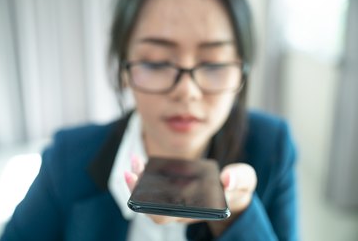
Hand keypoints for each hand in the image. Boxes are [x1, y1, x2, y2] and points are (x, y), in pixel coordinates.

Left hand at [124, 155, 256, 228]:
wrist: (235, 193)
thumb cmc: (239, 189)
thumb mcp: (245, 182)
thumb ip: (239, 179)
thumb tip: (226, 178)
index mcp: (196, 211)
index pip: (167, 216)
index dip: (151, 207)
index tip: (142, 189)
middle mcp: (182, 210)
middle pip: (152, 208)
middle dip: (137, 190)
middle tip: (130, 170)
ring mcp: (177, 201)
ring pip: (150, 197)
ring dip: (139, 181)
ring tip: (134, 160)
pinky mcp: (175, 190)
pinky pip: (155, 186)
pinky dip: (146, 175)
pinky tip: (141, 161)